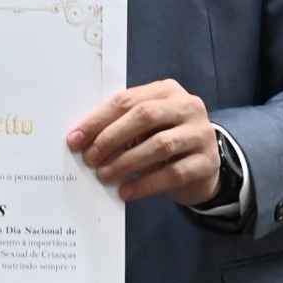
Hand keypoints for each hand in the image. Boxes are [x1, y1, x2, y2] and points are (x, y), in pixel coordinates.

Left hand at [68, 80, 221, 205]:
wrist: (201, 167)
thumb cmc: (164, 141)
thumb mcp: (144, 129)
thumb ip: (120, 127)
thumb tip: (82, 141)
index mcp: (166, 91)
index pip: (127, 100)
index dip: (98, 120)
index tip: (75, 139)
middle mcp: (188, 106)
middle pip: (145, 116)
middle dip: (112, 137)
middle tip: (91, 158)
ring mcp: (201, 133)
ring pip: (160, 145)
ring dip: (127, 161)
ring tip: (105, 175)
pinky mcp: (207, 162)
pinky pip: (173, 173)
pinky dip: (145, 184)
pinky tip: (126, 192)